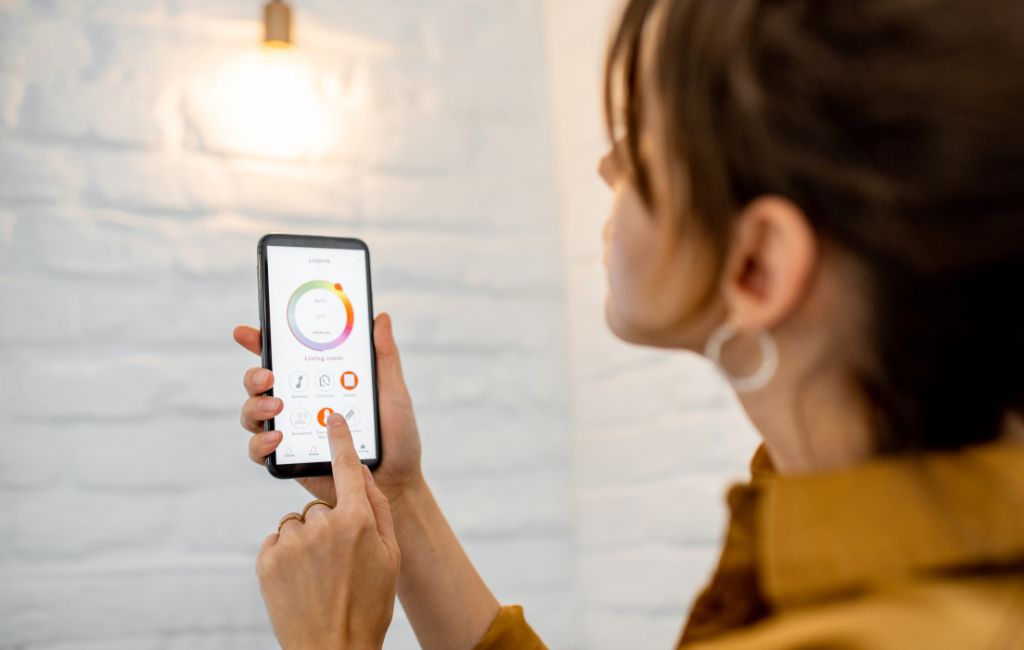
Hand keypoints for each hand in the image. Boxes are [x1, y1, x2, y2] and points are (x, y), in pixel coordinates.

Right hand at [234, 312, 423, 503]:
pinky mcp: (288, 459)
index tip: (247, 331)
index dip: (261, 341)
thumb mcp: (392, 393)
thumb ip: (385, 357)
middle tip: (269, 374)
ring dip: (256, 405)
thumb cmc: (396, 436)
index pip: (284, 356)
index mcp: (320, 381)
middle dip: (255, 374)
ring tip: (277, 407)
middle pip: (259, 382)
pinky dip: (261, 442)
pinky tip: (277, 438)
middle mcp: (299, 402)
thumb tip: (381, 318)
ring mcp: (291, 430)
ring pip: (253, 413)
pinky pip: (260, 449)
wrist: (397, 481)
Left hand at [256, 413, 400, 648]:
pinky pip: (279, 541)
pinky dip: (287, 556)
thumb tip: (363, 476)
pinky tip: (301, 582)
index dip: (340, 439)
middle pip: (321, 506)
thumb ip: (377, 510)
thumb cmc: (369, 605)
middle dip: (329, 525)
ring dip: (307, 542)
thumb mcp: (389, 556)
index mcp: (358, 522)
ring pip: (298, 523)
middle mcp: (323, 525)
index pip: (348, 468)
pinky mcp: (269, 560)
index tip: (333, 418)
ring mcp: (293, 542)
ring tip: (319, 576)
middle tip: (339, 562)